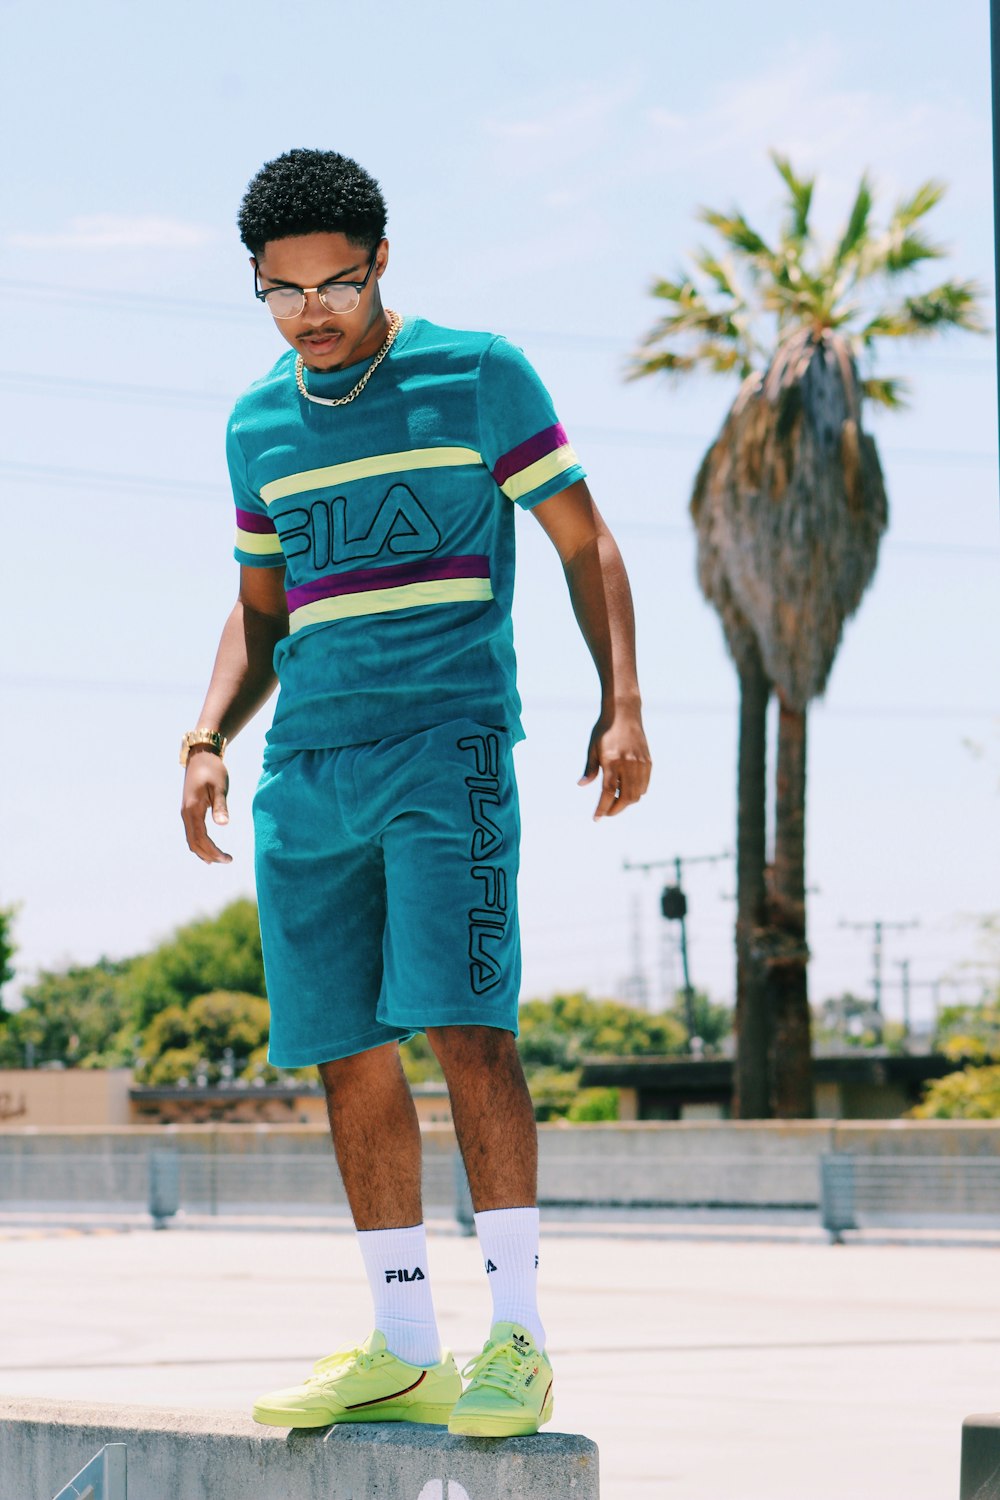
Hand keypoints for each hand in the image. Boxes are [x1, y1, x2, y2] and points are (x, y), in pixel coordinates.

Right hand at [181, 749, 232, 863]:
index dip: (213, 851)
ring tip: (219, 860)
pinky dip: (199, 844)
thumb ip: (221, 806)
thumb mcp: (220, 787)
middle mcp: (186, 814)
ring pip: (191, 839)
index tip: (228, 858)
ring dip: (203, 851)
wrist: (200, 756)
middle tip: (227, 860)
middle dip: (209, 855)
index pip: (201, 838)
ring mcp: (185, 812)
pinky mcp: (188, 810)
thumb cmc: (212, 770)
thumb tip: (223, 824)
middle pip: (194, 843)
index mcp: (192, 810)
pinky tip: (207, 849)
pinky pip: (191, 833)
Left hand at [578, 710, 651, 819]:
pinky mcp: (648, 762)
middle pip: (626, 797)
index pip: (609, 792)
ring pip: (637, 794)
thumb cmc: (605, 730)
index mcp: (612, 761)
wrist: (624, 713)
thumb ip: (590, 768)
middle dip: (615, 809)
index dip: (603, 808)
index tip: (597, 818)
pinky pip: (644, 785)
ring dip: (626, 802)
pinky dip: (636, 793)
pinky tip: (626, 791)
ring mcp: (641, 763)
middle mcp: (629, 763)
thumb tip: (582, 785)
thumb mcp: (592, 747)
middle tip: (606, 812)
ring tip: (615, 801)